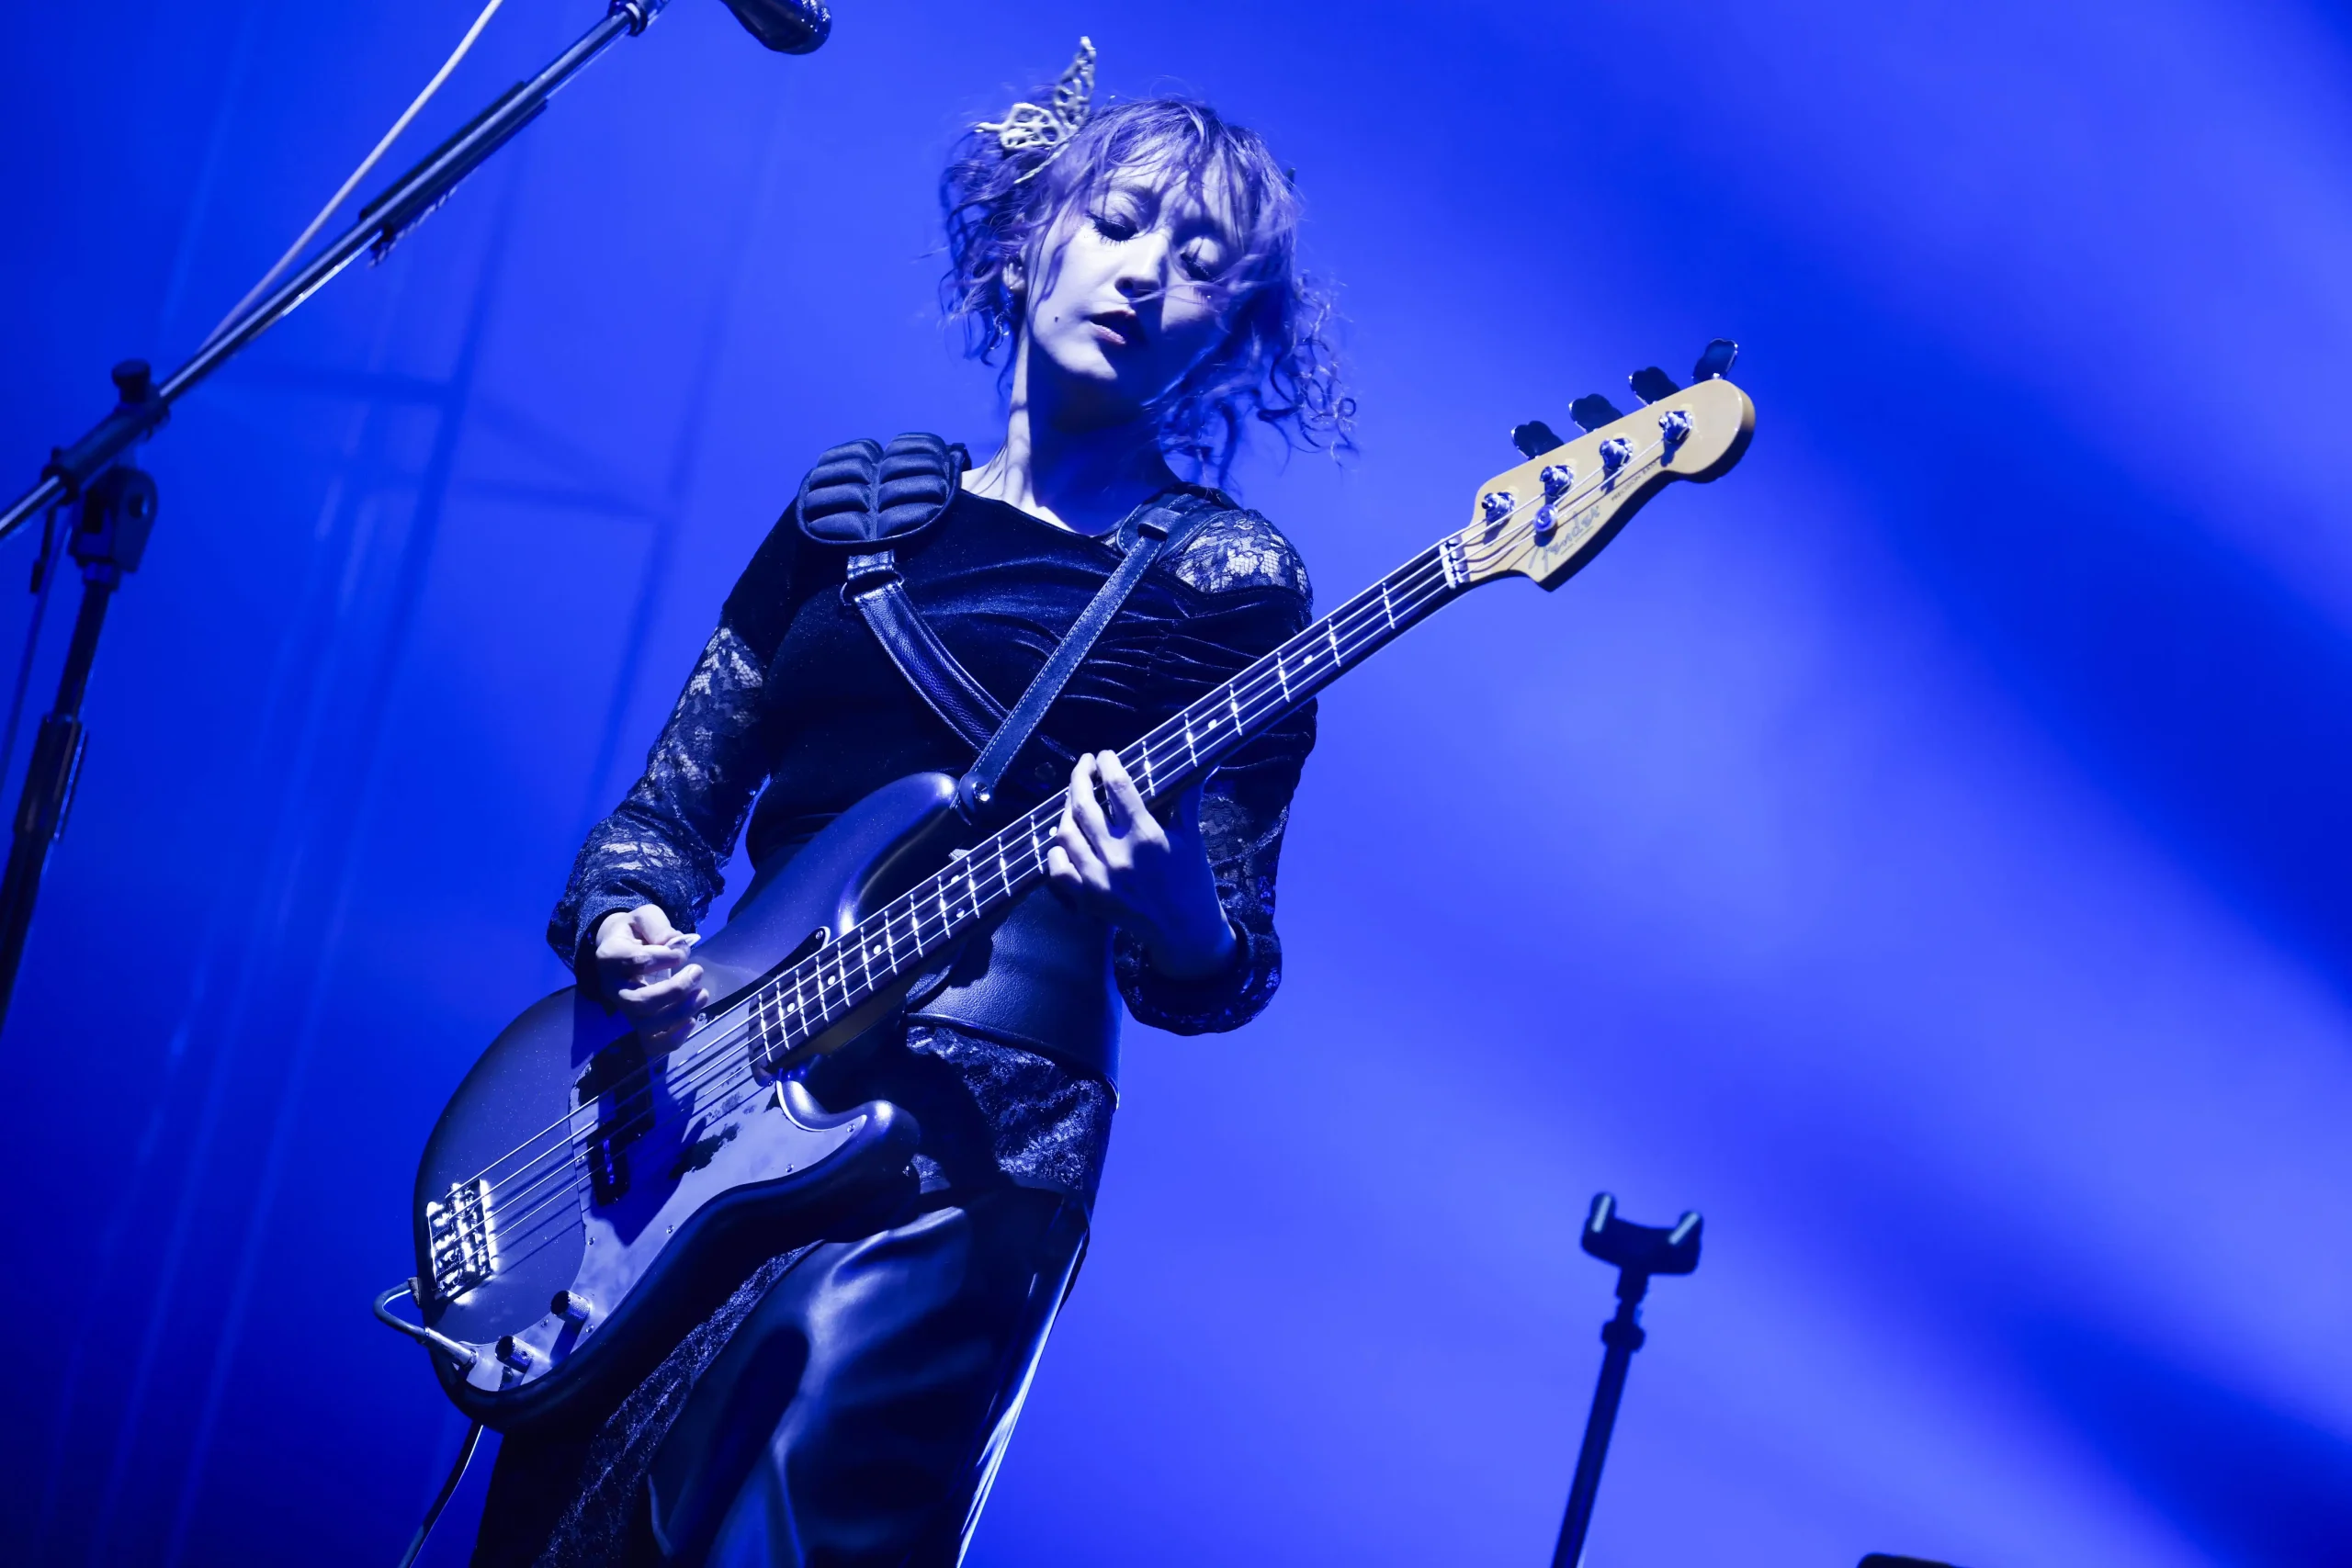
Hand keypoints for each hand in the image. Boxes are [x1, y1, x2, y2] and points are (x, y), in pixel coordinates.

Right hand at [595, 904, 708, 1044]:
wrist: (620, 950)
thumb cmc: (635, 933)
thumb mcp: (645, 918)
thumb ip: (658, 926)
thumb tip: (675, 945)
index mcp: (610, 957)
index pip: (637, 962)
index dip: (665, 957)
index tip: (683, 952)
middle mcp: (612, 988)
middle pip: (639, 1002)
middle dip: (675, 991)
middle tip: (697, 972)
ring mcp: (623, 1010)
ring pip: (646, 1025)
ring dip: (680, 1013)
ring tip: (703, 994)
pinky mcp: (635, 1025)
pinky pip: (651, 1043)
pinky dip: (674, 1038)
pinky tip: (692, 1021)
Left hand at [1046, 751, 1237, 978]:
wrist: (1185, 930)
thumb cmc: (1192, 881)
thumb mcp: (1192, 839)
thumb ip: (1188, 800)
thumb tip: (1202, 766)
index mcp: (1146, 837)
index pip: (1118, 788)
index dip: (1108, 765)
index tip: (1105, 756)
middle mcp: (1118, 855)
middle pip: (1084, 805)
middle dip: (1080, 777)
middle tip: (1084, 765)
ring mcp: (1099, 879)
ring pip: (1066, 833)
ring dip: (1066, 810)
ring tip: (1075, 799)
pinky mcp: (1088, 899)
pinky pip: (1058, 870)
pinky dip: (1056, 851)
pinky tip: (1064, 840)